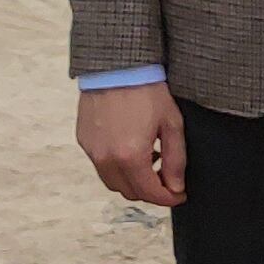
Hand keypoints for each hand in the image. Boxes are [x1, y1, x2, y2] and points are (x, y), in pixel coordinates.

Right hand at [76, 80, 187, 207]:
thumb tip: (176, 187)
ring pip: (113, 182)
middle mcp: (107, 159)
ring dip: (132, 180)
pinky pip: (101, 165)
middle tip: (166, 178)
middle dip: (150, 191)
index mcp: (131, 157)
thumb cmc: (146, 91)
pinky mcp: (83, 141)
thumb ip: (175, 160)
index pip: (150, 193)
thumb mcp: (171, 124)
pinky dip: (116, 166)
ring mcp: (92, 151)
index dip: (168, 198)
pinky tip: (131, 148)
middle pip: (129, 193)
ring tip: (150, 160)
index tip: (179, 194)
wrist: (116, 66)